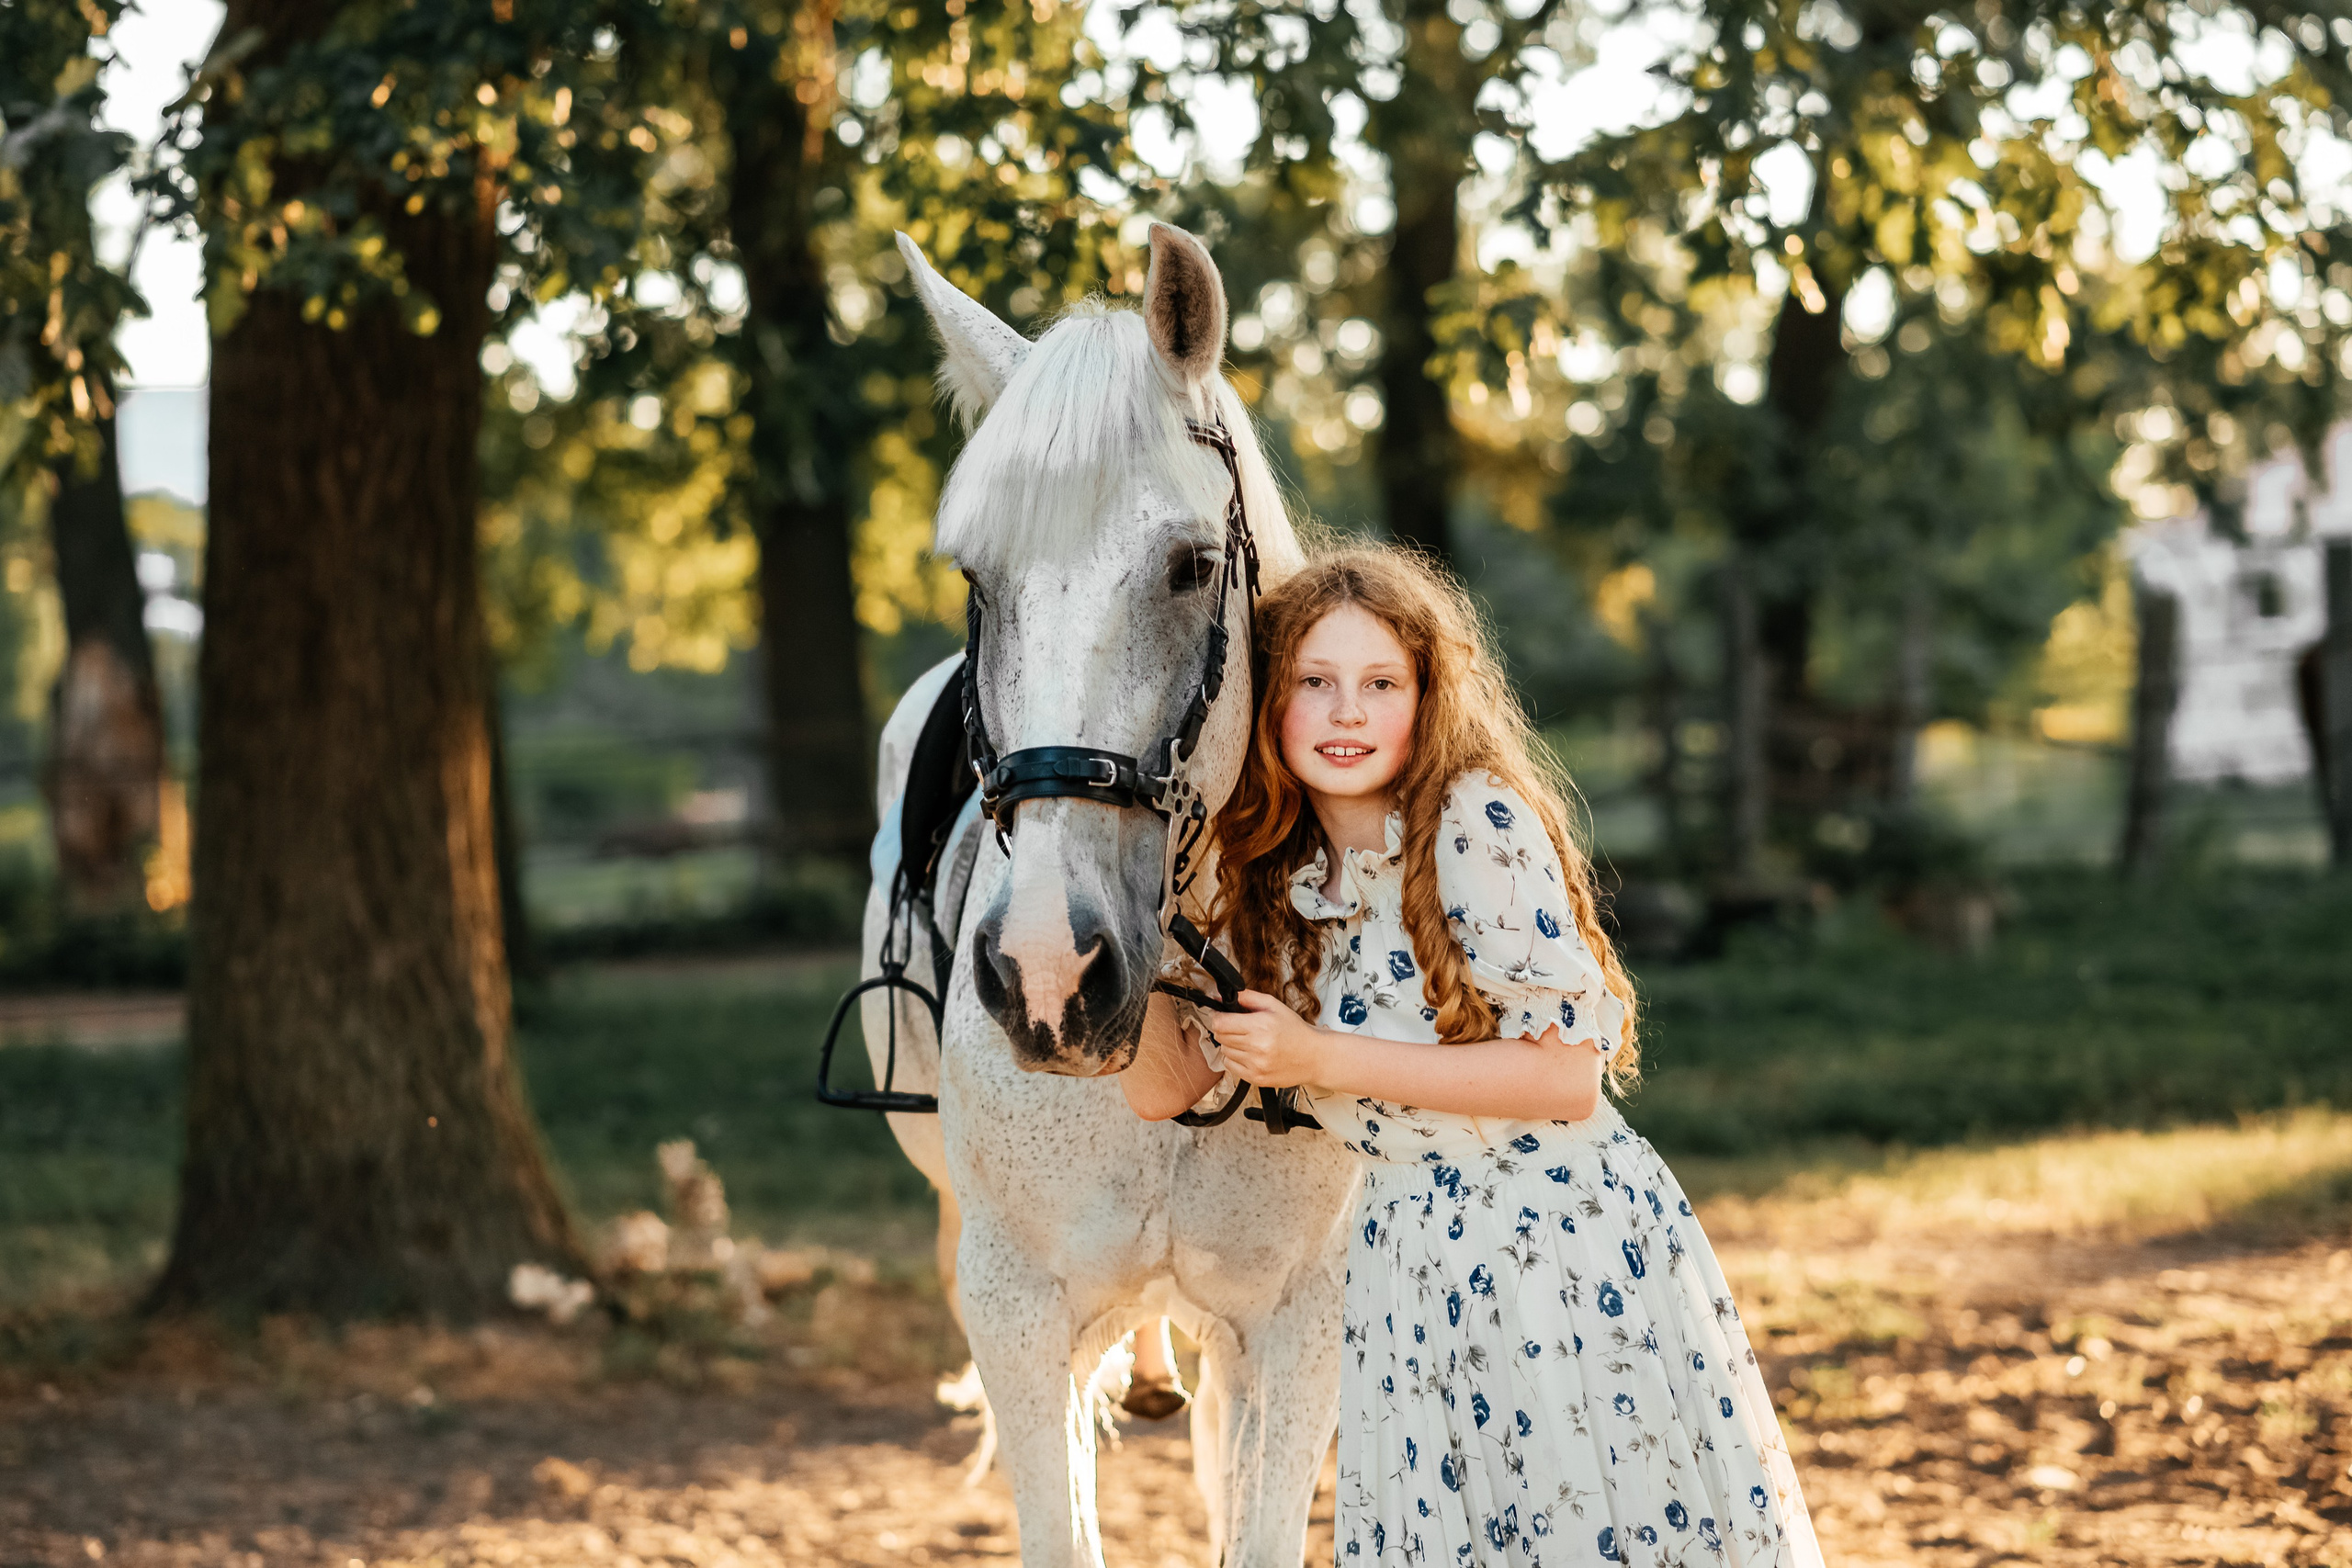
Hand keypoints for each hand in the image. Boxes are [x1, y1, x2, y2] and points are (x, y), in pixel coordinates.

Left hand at [1204, 990, 1333, 1089]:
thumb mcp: (1273, 1006)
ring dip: (1231, 1045)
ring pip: (1224, 1051)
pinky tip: (1250, 1054)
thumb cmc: (1295, 1030)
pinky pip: (1230, 1066)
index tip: (1223, 1015)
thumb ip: (1247, 997)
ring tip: (1248, 1041)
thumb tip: (1220, 994)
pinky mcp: (1256, 1078)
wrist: (1313, 1057)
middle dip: (1225, 1029)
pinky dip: (1235, 1059)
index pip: (1220, 1023)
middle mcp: (1257, 1047)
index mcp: (1261, 1026)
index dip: (1218, 1017)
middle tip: (1239, 1027)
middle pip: (1220, 1037)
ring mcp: (1256, 1065)